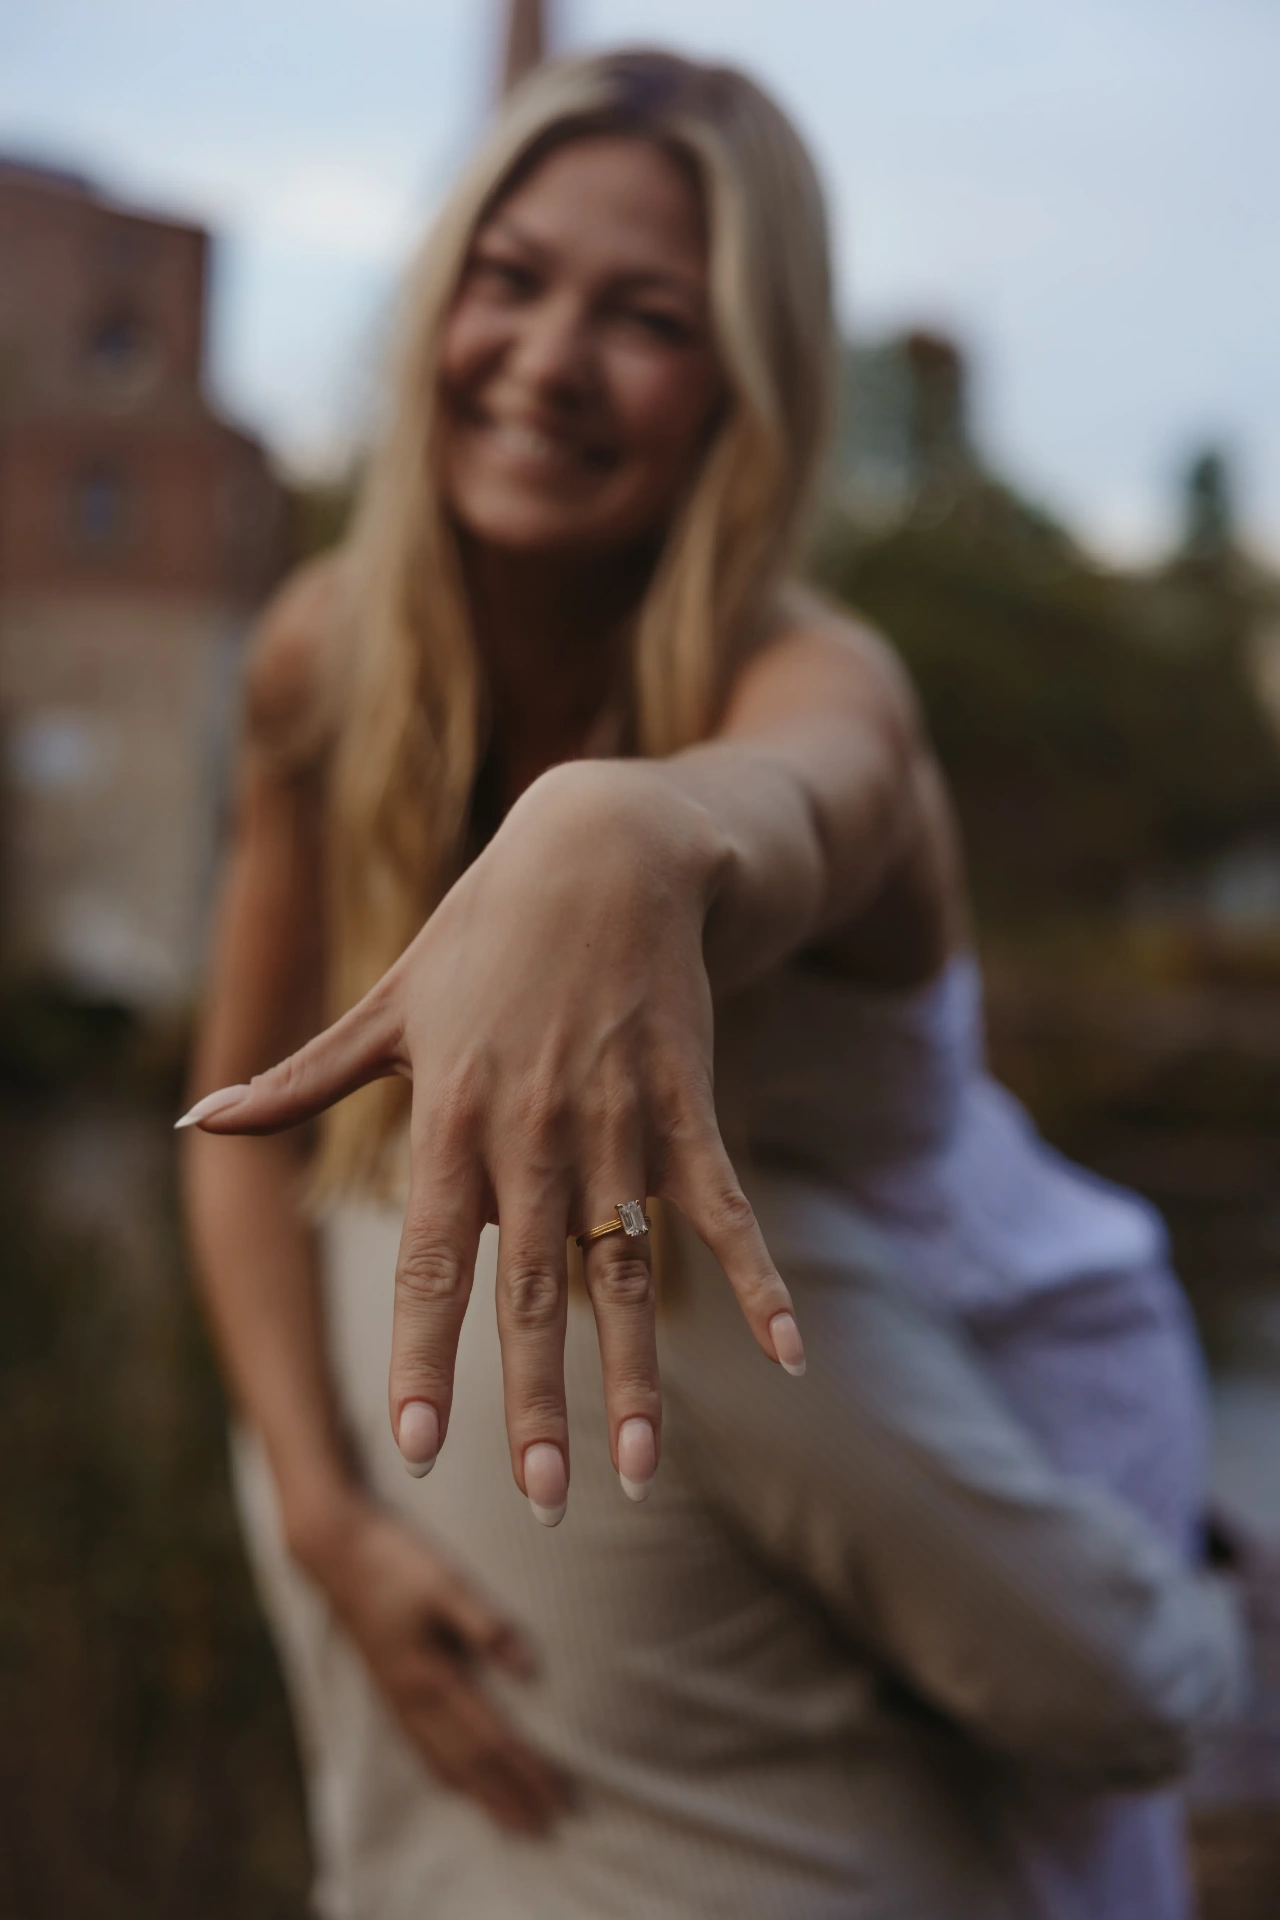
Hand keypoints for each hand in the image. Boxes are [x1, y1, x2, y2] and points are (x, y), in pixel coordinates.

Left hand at [179, 761, 804, 1518]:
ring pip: (627, 1267)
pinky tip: (787, 1355)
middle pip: (533, 1289)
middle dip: (535, 1401)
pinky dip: (758, 1277)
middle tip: (541, 1503)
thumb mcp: (387, 1004)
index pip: (429, 1259)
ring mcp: (616, 1119)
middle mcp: (531, 1131)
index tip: (416, 1447)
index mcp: (450, 1117)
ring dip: (638, 1372)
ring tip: (644, 1470)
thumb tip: (194, 1122)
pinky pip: (722, 1205)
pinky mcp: (685, 1101)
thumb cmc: (483, 933)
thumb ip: (299, 1079)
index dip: (424, 1352)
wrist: (603, 849)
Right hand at [298, 1495, 569, 1835]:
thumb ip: (486, 1626)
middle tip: (549, 1830)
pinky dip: (446, 1776)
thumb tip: (530, 1671)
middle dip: (512, 1798)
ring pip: (444, 1764)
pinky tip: (455, 1783)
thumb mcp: (446, 1582)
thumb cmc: (396, 1560)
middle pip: (472, 1764)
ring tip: (512, 1823)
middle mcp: (414, 1698)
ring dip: (482, 1797)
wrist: (336, 1551)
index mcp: (432, 1675)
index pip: (494, 1738)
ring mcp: (397, 1698)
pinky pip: (421, 1749)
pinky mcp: (388, 1689)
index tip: (563, 1797)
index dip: (530, 1771)